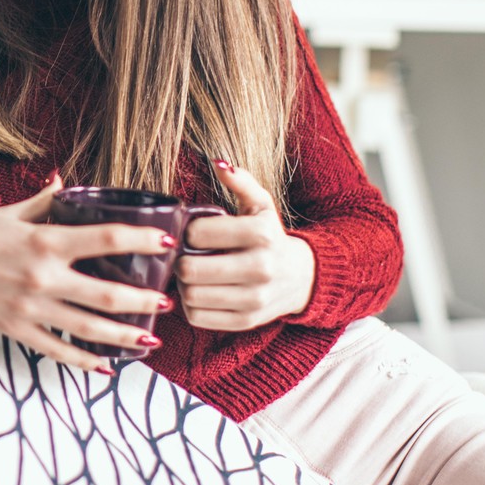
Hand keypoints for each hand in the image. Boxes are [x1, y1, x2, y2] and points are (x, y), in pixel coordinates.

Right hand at [0, 174, 172, 371]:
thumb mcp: (6, 212)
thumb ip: (43, 202)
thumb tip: (65, 182)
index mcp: (43, 241)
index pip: (107, 239)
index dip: (142, 240)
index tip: (167, 242)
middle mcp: (42, 278)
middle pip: (108, 293)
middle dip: (144, 299)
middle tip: (168, 301)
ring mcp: (30, 309)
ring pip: (90, 328)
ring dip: (126, 335)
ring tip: (151, 337)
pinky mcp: (15, 330)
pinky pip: (58, 351)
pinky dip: (85, 361)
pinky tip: (107, 365)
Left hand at [173, 160, 315, 331]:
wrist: (303, 278)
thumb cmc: (270, 236)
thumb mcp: (260, 205)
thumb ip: (240, 181)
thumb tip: (218, 162)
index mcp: (260, 234)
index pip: (197, 234)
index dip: (187, 232)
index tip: (192, 233)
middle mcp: (260, 268)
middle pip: (190, 269)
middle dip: (181, 261)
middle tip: (185, 256)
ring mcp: (254, 299)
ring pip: (191, 296)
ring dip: (184, 285)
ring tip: (192, 273)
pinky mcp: (247, 321)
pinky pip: (198, 317)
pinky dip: (191, 306)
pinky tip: (201, 292)